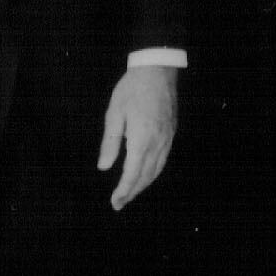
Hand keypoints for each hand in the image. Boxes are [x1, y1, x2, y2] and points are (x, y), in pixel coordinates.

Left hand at [98, 64, 177, 209]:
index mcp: (141, 138)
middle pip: (146, 175)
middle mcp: (157, 142)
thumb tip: (104, 167)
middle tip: (119, 203)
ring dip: (143, 184)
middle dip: (133, 192)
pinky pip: (163, 160)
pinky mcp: (171, 133)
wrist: (158, 72)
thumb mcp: (114, 113)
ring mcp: (167, 139)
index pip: (132, 173)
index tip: (115, 202)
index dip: (124, 190)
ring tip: (131, 193)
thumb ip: (110, 142)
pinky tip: (145, 175)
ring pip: (157, 170)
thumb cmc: (132, 90)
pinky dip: (153, 173)